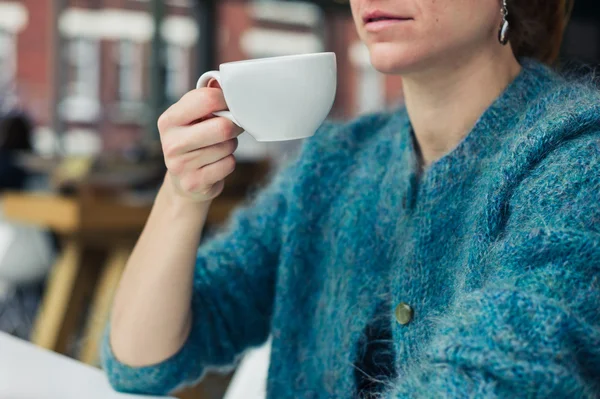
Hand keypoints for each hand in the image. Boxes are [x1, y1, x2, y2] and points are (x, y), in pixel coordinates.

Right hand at [158, 81, 243, 202]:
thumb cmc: (193, 142)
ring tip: (218, 148)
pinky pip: (228, 164)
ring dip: (230, 146)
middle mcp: (171, 142)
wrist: (182, 182)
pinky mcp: (194, 182)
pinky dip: (228, 162)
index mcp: (169, 120)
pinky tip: (216, 163)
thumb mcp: (191, 119)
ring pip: (228, 147)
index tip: (229, 104)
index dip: (226, 100)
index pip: (206, 99)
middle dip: (234, 126)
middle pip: (223, 127)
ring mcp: (181, 165)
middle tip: (232, 127)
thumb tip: (221, 81)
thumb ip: (204, 100)